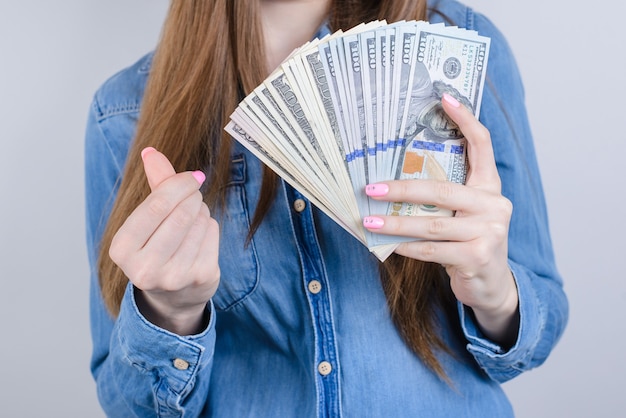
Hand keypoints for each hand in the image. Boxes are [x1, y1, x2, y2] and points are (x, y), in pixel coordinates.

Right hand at [109, 147, 219, 334]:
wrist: (173, 298)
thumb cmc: (157, 248)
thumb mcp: (147, 220)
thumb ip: (153, 185)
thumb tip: (151, 151)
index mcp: (121, 250)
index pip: (157, 204)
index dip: (179, 184)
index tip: (192, 177)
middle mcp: (144, 269)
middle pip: (181, 213)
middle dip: (192, 197)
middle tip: (194, 195)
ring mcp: (175, 277)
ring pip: (200, 222)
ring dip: (201, 212)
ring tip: (193, 220)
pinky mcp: (201, 278)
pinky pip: (213, 234)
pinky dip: (210, 227)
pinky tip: (201, 237)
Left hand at [363, 94, 517, 344]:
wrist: (491, 285)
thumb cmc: (468, 241)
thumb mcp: (464, 214)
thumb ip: (445, 195)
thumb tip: (396, 177)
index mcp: (489, 187)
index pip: (482, 145)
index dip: (465, 120)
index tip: (444, 97)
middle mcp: (493, 205)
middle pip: (443, 190)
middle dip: (402, 188)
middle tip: (370, 188)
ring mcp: (489, 232)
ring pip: (432, 224)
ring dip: (396, 223)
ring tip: (369, 220)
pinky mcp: (477, 257)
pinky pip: (432, 249)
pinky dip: (406, 246)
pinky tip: (387, 244)